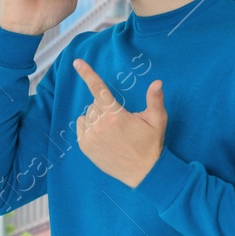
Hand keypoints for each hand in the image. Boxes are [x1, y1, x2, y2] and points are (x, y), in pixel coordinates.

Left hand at [71, 57, 166, 188]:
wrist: (143, 173)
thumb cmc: (151, 144)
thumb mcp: (158, 120)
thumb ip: (155, 99)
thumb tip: (157, 82)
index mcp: (116, 115)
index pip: (99, 89)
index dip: (87, 74)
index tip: (77, 62)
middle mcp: (100, 125)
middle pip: (96, 103)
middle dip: (106, 106)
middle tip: (120, 120)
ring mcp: (90, 137)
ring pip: (88, 114)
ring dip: (97, 116)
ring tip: (112, 129)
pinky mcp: (85, 147)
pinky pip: (81, 126)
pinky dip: (89, 125)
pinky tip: (102, 134)